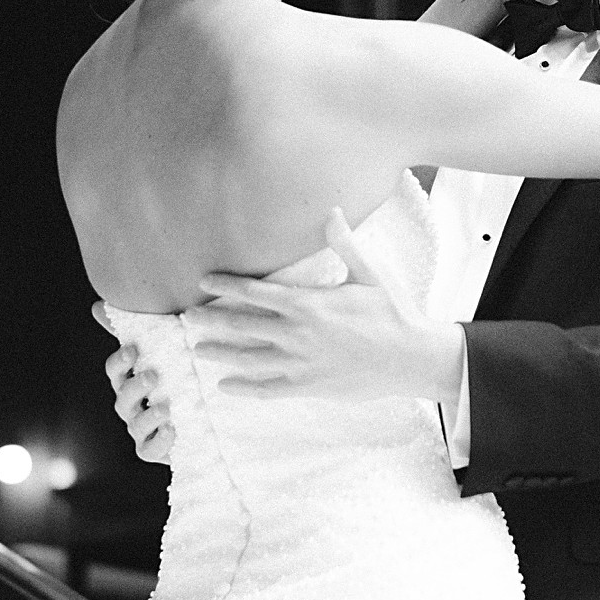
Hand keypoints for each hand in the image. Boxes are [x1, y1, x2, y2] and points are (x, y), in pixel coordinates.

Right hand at [95, 307, 173, 464]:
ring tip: (167, 407)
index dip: (120, 361)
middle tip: (153, 375)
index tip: (133, 350)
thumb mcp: (164, 353)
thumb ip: (137, 330)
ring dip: (149, 416)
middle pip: (122, 398)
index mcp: (129, 381)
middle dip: (135, 387)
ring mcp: (140, 430)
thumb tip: (98, 304)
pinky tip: (173, 429)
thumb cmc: (176, 379)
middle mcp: (130, 406)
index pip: (114, 371)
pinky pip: (149, 450)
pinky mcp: (154, 450)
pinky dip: (160, 441)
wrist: (202, 421)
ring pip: (135, 425)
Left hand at [188, 210, 464, 405]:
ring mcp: (300, 362)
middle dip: (212, 321)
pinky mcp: (309, 386)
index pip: (255, 292)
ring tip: (198, 350)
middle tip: (188, 318)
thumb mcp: (368, 273)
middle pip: (242, 326)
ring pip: (249, 358)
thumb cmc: (392, 312)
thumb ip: (343, 243)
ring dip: (221, 354)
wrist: (412, 357)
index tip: (204, 282)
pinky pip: (268, 389)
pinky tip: (225, 387)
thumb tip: (332, 210)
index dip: (226, 286)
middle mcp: (297, 333)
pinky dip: (244, 388)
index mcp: (307, 303)